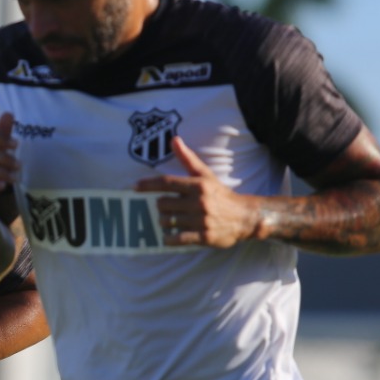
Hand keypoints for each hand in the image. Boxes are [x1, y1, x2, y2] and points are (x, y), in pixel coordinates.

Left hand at [135, 136, 260, 247]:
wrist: (245, 217)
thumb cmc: (220, 195)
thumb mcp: (205, 175)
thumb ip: (188, 159)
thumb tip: (174, 139)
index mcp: (198, 185)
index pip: (167, 182)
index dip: (148, 185)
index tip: (134, 187)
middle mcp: (199, 202)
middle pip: (163, 204)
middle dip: (162, 206)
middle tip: (170, 207)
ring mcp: (201, 220)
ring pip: (166, 221)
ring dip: (165, 222)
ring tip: (174, 220)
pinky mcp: (203, 237)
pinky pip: (175, 239)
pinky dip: (168, 239)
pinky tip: (169, 236)